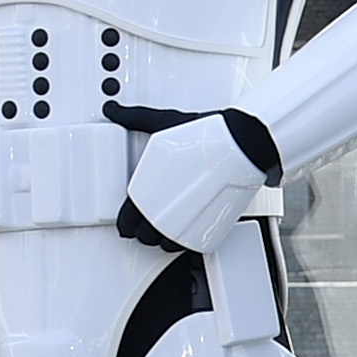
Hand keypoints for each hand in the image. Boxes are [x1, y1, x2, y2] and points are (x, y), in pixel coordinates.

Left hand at [123, 113, 274, 252]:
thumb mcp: (161, 121)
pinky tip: (185, 232)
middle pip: (144, 236)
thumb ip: (134, 118)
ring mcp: (184, 225)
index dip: (125, 221)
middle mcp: (162, 213)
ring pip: (164, 245)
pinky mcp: (207, 231)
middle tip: (149, 221)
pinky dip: (184, 243)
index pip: (126, 219)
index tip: (128, 220)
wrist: (243, 143)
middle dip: (144, 229)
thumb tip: (113, 109)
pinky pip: (187, 247)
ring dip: (162, 239)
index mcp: (145, 192)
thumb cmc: (206, 133)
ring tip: (166, 227)